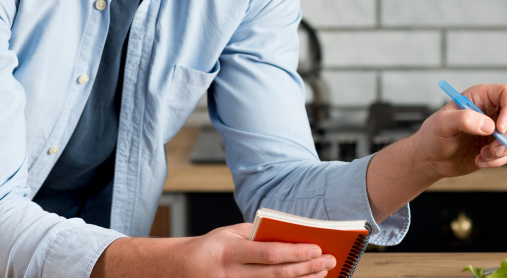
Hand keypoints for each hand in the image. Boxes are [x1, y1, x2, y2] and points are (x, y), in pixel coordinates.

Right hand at [91, 223, 336, 277]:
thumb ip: (256, 234)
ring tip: (321, 273)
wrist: (178, 270)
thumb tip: (288, 234)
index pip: (268, 253)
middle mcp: (230, 273)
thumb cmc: (209, 248)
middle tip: (329, 262)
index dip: (295, 253)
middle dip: (306, 269)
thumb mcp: (228, 233)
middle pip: (275, 274)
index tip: (317, 248)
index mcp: (228, 251)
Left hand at [413, 83, 506, 177]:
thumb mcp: (442, 124)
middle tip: (493, 149)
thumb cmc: (433, 135)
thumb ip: (463, 119)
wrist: (432, 158)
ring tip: (482, 155)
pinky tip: (480, 160)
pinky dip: (499, 160)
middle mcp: (493, 110)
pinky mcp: (498, 145)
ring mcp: (497, 128)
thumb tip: (488, 125)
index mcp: (481, 96)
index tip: (499, 128)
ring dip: (503, 150)